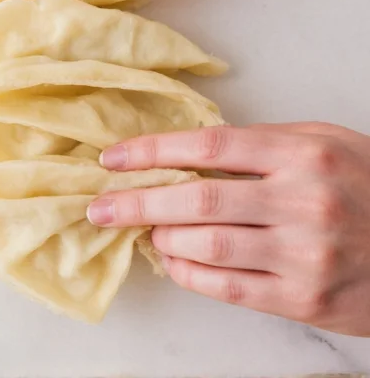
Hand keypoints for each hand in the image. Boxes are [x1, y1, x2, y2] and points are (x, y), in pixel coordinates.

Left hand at [87, 123, 369, 336]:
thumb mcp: (323, 144)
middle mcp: (303, 202)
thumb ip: (259, 144)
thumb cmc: (366, 186)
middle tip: (99, 207)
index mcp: (303, 154)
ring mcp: (304, 255)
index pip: (206, 147)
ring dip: (161, 237)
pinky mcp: (304, 299)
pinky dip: (187, 273)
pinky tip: (170, 259)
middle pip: (196, 199)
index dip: (151, 151)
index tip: (113, 159)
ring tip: (142, 230)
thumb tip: (186, 151)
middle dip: (136, 202)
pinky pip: (226, 287)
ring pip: (205, 246)